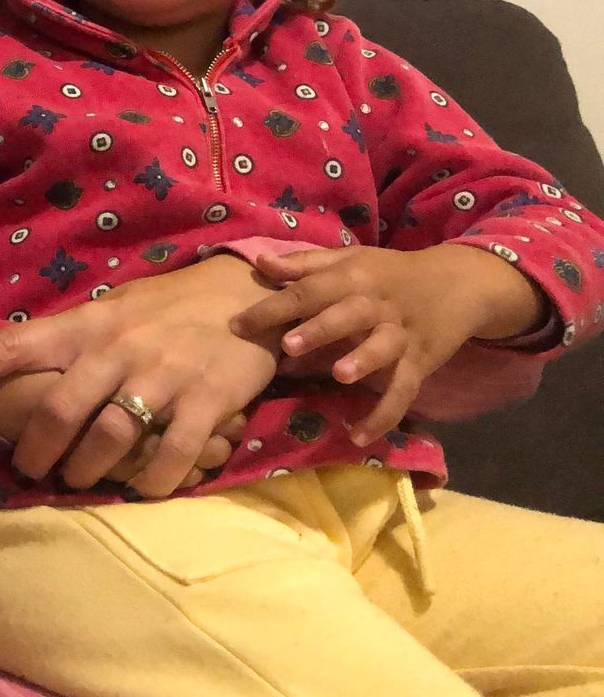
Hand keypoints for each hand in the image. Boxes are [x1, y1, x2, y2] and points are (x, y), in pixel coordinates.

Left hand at [0, 256, 278, 495]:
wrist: (249, 296)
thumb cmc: (167, 309)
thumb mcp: (112, 311)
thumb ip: (72, 342)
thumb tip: (17, 372)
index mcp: (87, 323)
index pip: (15, 342)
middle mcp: (119, 347)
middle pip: (58, 408)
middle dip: (34, 450)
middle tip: (29, 471)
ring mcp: (164, 373)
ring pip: (109, 436)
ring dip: (86, 469)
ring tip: (77, 480)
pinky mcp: (210, 399)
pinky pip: (172, 453)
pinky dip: (151, 481)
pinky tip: (140, 489)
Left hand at [230, 244, 547, 442]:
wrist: (458, 284)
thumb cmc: (389, 273)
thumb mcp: (349, 260)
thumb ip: (303, 265)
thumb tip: (259, 264)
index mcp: (354, 277)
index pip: (309, 291)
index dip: (273, 308)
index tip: (237, 325)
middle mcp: (377, 304)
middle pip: (348, 314)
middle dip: (320, 329)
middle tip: (288, 346)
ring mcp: (401, 335)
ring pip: (384, 348)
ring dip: (363, 361)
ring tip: (339, 376)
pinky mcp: (420, 363)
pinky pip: (403, 391)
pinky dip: (384, 415)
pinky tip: (358, 436)